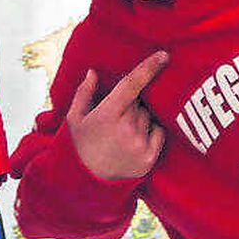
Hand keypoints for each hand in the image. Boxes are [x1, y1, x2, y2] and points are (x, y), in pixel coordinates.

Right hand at [67, 51, 170, 180]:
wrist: (85, 183)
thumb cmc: (78, 147)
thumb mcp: (74, 119)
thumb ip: (84, 93)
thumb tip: (93, 72)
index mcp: (107, 114)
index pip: (132, 84)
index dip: (149, 67)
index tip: (164, 55)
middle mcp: (125, 128)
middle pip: (141, 103)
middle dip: (133, 105)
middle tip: (117, 120)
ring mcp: (139, 144)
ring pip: (150, 118)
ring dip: (142, 119)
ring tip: (123, 134)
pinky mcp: (149, 159)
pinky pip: (159, 133)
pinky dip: (152, 132)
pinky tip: (135, 141)